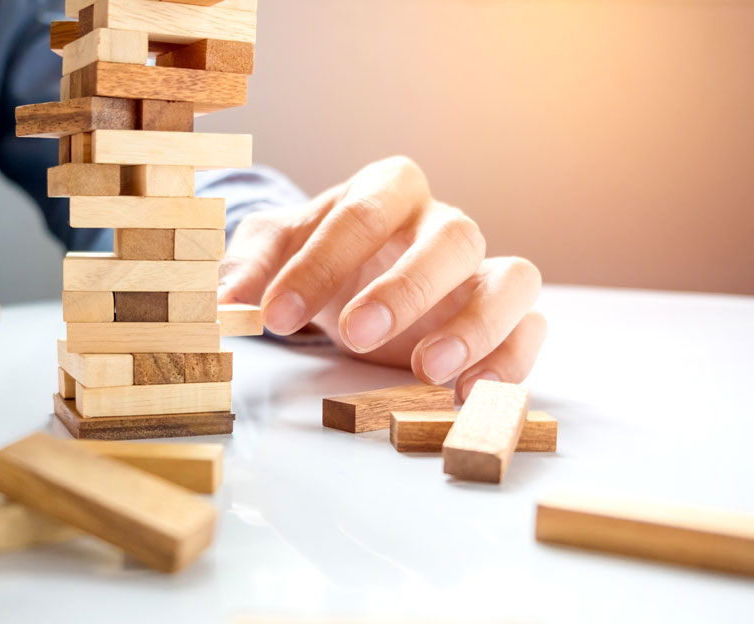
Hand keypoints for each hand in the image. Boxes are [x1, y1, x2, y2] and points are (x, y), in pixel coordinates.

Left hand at [219, 157, 545, 400]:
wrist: (357, 283)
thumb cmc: (319, 260)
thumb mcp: (273, 251)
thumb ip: (247, 267)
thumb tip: (223, 304)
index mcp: (387, 190)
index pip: (364, 212)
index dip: (319, 265)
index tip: (274, 317)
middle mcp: (443, 223)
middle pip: (450, 238)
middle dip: (404, 288)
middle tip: (354, 337)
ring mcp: (483, 270)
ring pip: (512, 278)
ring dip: (474, 324)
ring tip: (427, 371)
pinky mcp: (508, 317)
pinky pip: (531, 328)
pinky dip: (510, 360)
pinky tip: (468, 394)